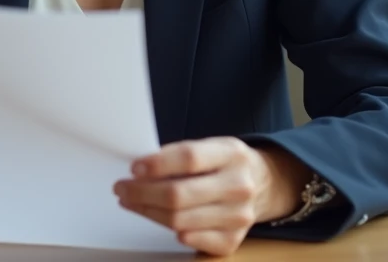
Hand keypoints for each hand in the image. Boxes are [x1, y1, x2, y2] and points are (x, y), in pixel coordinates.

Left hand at [113, 137, 304, 256]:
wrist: (265, 183)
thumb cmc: (226, 163)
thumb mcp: (212, 146)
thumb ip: (181, 155)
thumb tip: (140, 169)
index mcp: (231, 154)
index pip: (189, 158)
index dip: (157, 164)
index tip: (134, 168)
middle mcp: (238, 186)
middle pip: (179, 195)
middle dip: (142, 192)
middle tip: (122, 188)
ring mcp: (238, 216)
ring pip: (179, 220)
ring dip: (148, 211)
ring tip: (131, 201)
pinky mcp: (234, 240)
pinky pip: (193, 240)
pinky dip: (172, 231)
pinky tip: (159, 217)